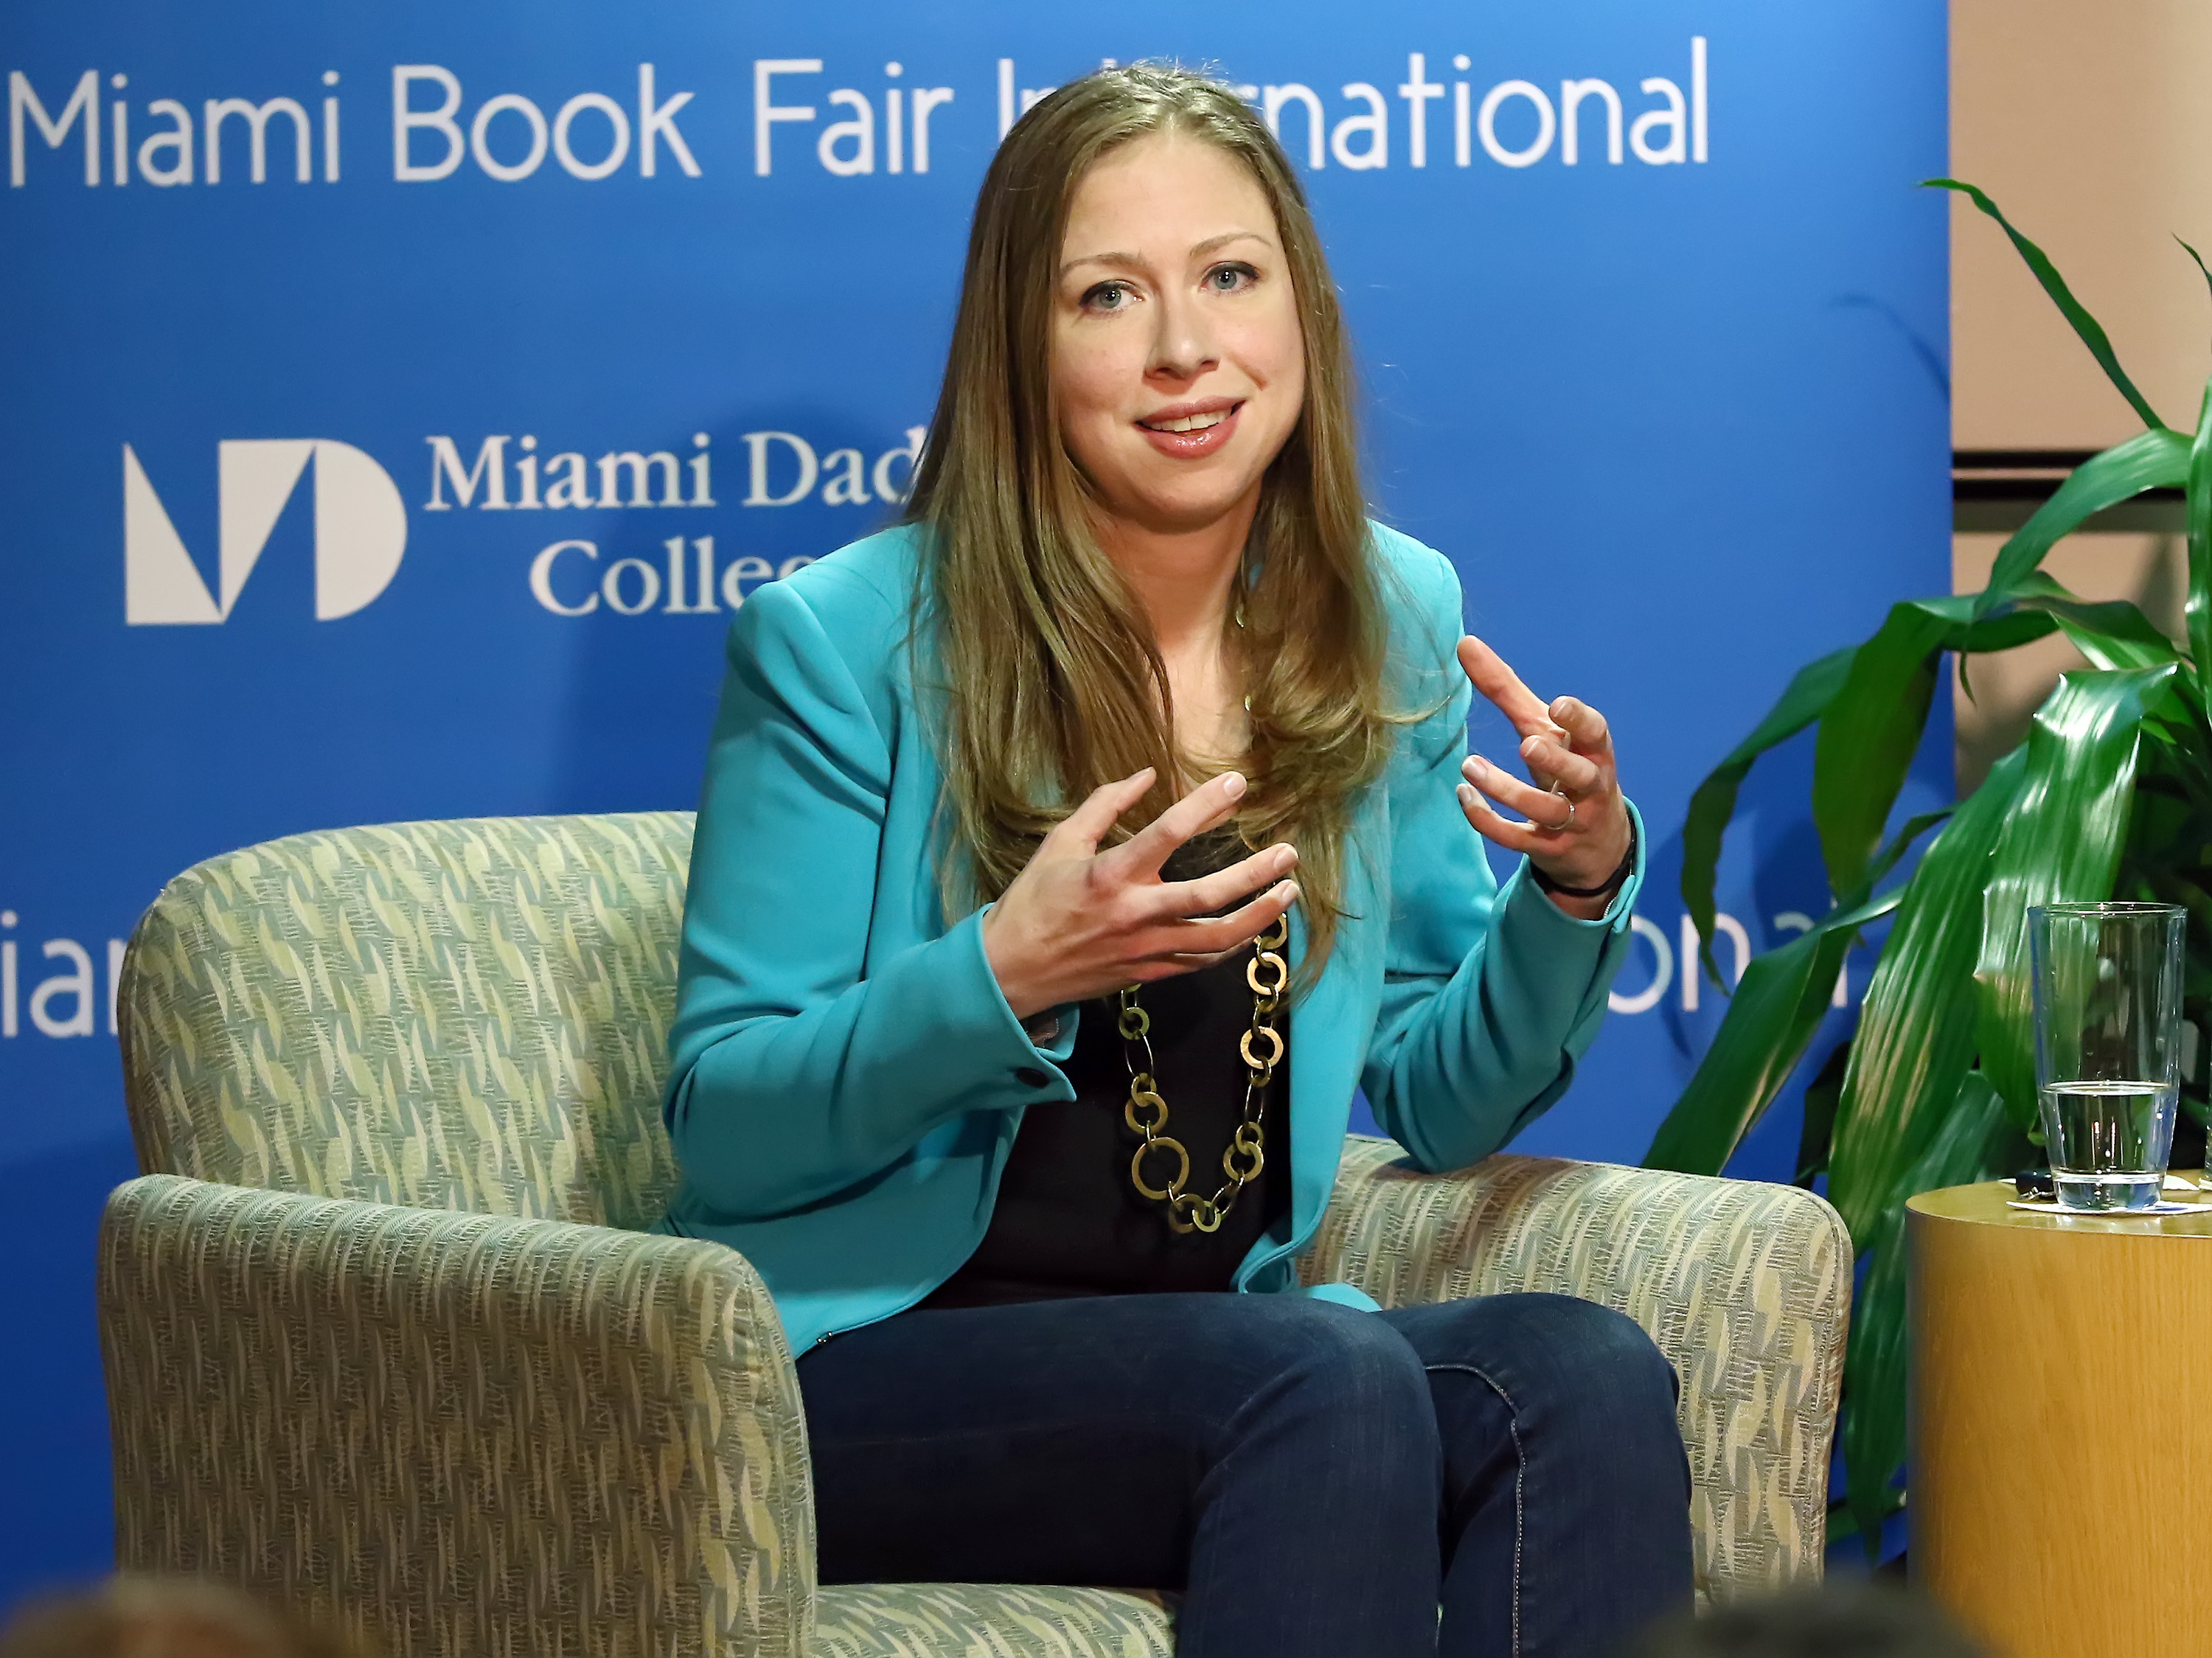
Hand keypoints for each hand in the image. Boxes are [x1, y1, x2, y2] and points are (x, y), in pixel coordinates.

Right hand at [981, 768, 1300, 1021]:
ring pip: (1217, 937)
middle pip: (1209, 894)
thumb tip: (1146, 774)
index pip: (1167, 832)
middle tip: (1289, 853)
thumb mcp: (1060, 843)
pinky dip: (1234, 944)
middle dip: (1255, 873)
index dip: (1206, 804)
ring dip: (1259, 915)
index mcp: (1109, 875)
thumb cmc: (1034, 901)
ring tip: (1289, 892)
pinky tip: (1255, 925)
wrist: (1012, 971)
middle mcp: (1134, 914)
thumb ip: (1105, 805)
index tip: (1238, 783)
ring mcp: (1145, 949)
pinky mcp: (1149, 974)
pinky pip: (1203, 962)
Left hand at [1454, 636, 1631, 918]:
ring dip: (1507, 791)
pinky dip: (1490, 821)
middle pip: (1580, 774)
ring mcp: (1572, 822)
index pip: (1596, 733)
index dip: (1581, 721)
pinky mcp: (1549, 849)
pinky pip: (1519, 840)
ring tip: (1469, 767)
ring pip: (1545, 810)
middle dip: (1556, 760)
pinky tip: (1464, 797)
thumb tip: (1464, 643)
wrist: (1596, 843)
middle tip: (1527, 745)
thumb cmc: (1564, 767)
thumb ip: (1507, 690)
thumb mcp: (1543, 729)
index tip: (1558, 706)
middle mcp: (1589, 786)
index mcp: (1593, 751)